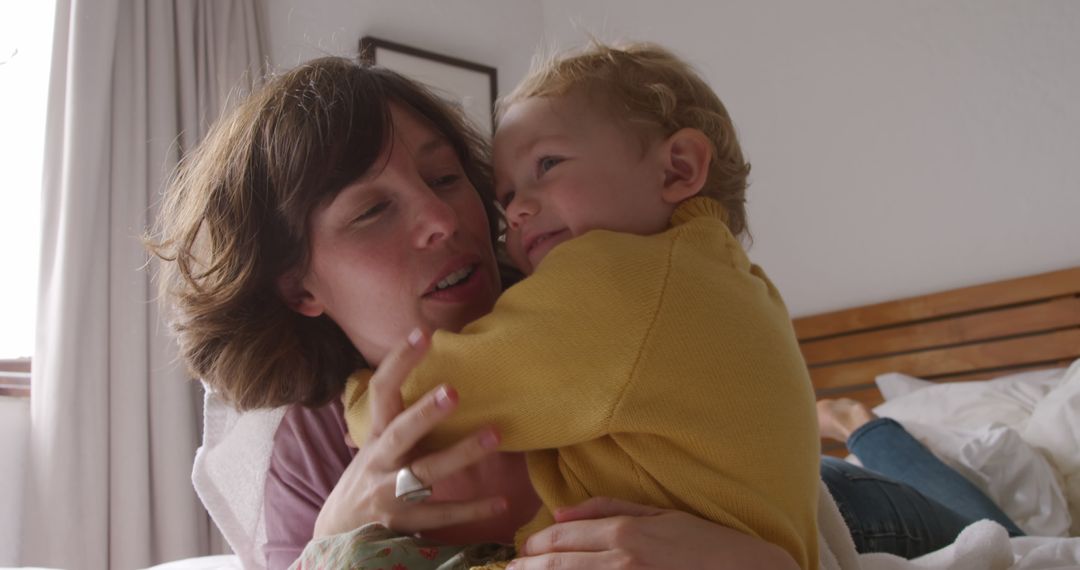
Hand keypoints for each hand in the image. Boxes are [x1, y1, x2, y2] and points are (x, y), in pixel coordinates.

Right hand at [313, 329, 509, 538]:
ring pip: (427, 472)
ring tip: (494, 434)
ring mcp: (390, 493)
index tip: (422, 334)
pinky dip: (472, 509)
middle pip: (402, 432)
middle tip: (452, 391)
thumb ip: (401, 416)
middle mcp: (380, 460)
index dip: (399, 362)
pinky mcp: (405, 521)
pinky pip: (442, 514)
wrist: (339, 531)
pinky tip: (501, 502)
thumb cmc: (370, 475)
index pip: (382, 390)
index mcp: (377, 434)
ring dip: (461, 454)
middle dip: (425, 413)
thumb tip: (436, 371)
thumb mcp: (378, 443)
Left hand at [509, 497, 798, 569]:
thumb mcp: (661, 516)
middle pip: (555, 566)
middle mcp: (621, 562)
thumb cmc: (709, 546)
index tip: (523, 553)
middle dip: (528, 569)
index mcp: (626, 533)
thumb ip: (608, 509)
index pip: (560, 538)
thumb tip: (558, 512)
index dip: (535, 546)